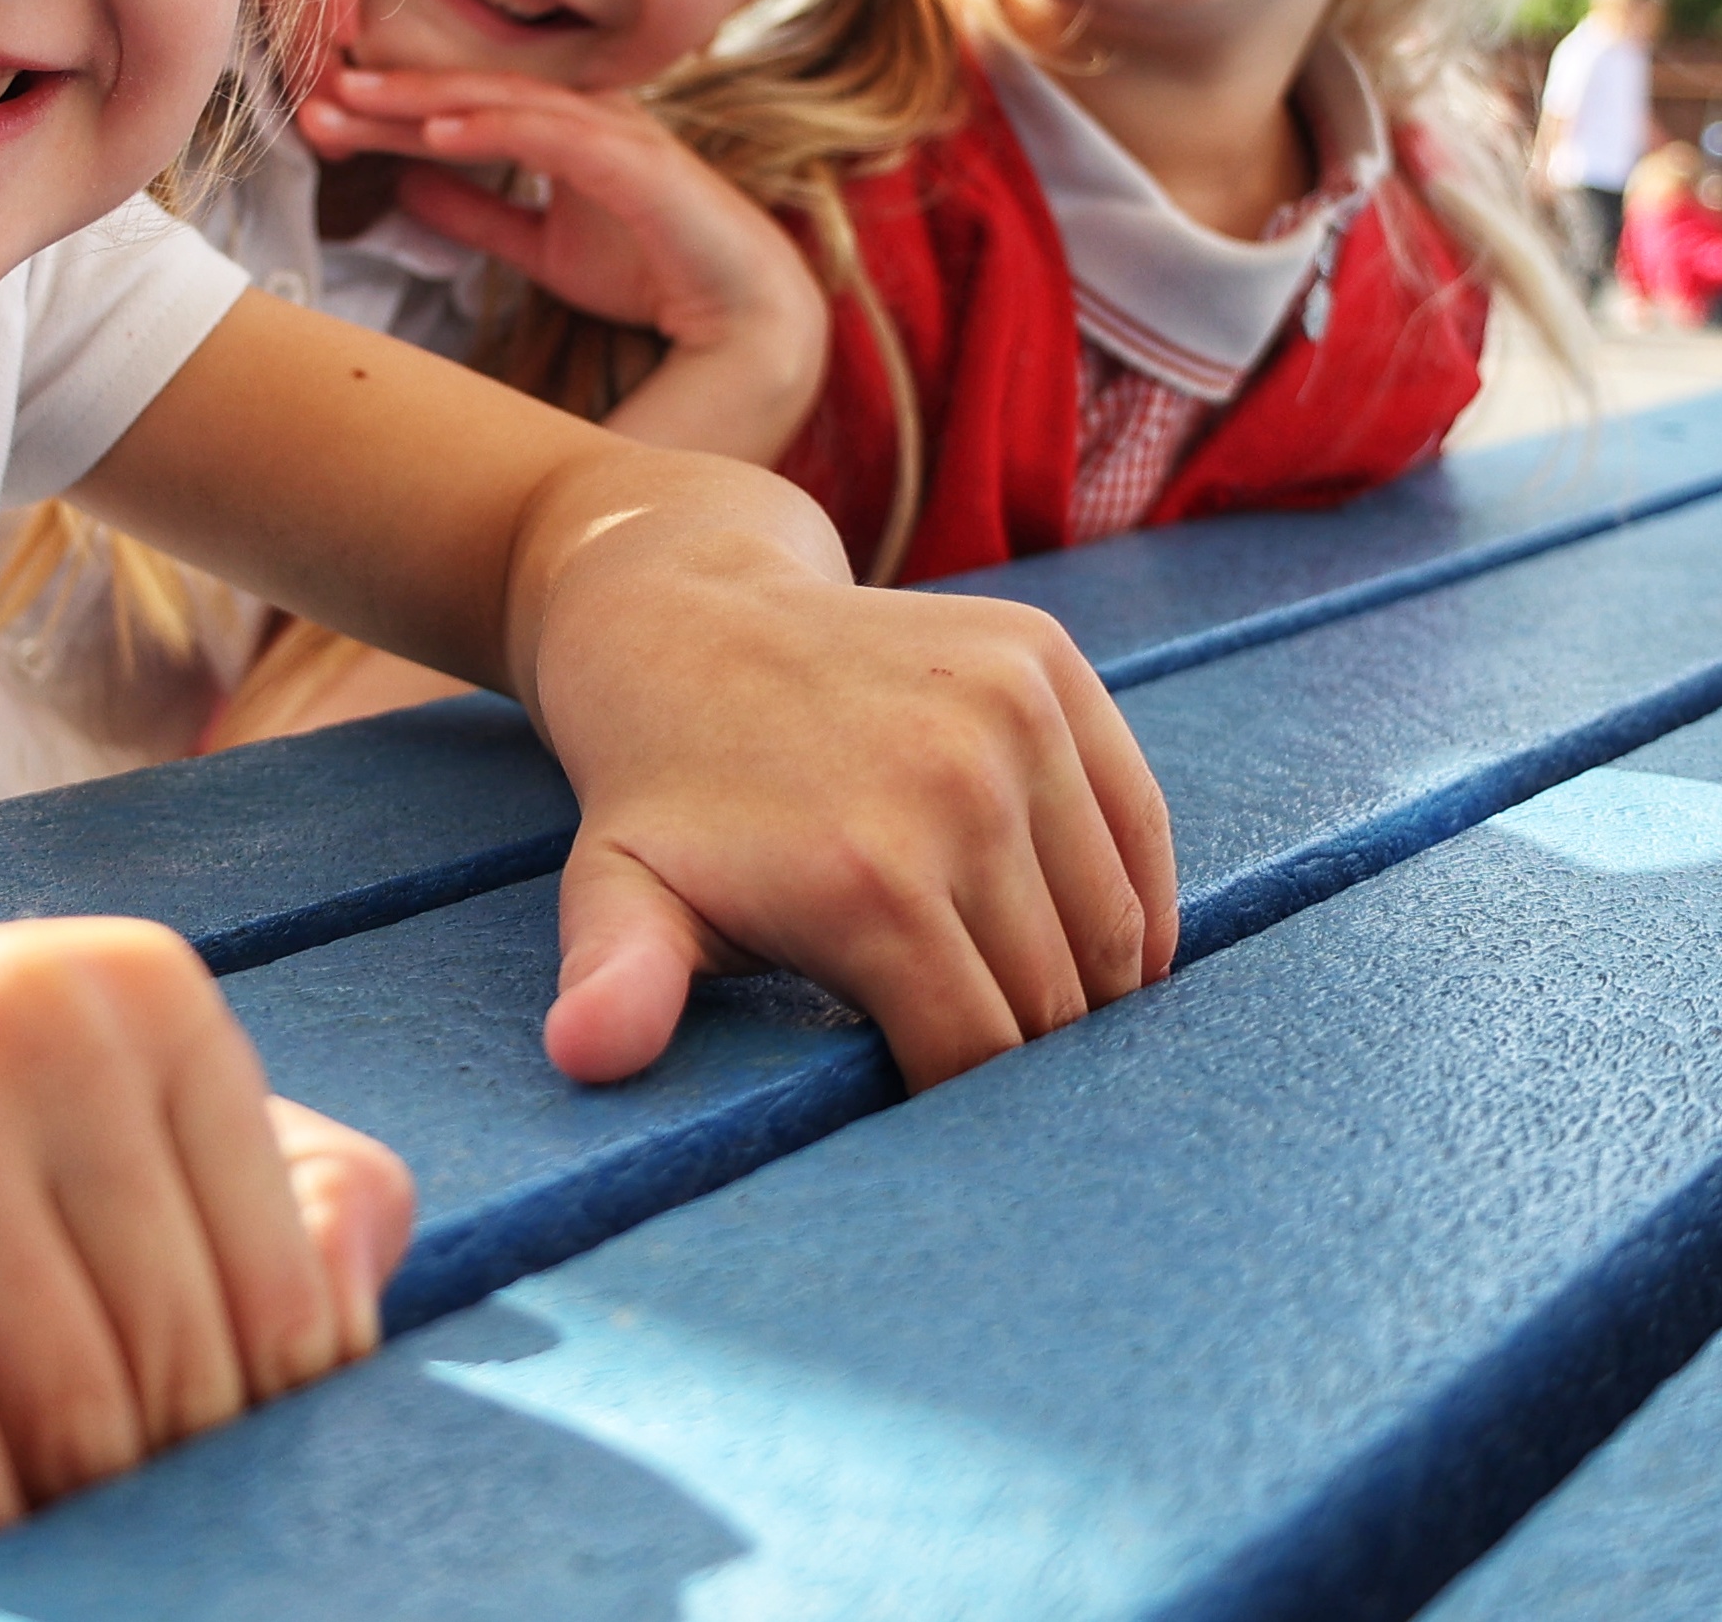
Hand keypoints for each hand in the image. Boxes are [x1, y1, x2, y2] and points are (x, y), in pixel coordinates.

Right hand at [0, 920, 412, 1563]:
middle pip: (179, 1342)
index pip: (283, 1271)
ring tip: (55, 1568)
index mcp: (139, 989)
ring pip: (62, 1396)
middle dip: (166, 1490)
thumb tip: (362, 1309)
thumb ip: (252, 1186)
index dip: (271, 1427)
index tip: (220, 1504)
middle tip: (140, 1561)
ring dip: (68, 1529)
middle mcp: (31, 1011)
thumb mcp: (61, 1116)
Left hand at [302, 65, 831, 456]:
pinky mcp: (641, 164)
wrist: (753, 316)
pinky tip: (439, 132)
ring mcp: (617, 135)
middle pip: (474, 92)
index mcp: (566, 131)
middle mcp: (588, 119)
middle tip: (317, 92)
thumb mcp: (545, 250)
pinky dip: (496, 128)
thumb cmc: (659, 272)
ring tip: (359, 100)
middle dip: (393, 92)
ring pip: (508, 100)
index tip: (320, 116)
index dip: (392, 111)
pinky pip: (557, 135)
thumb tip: (410, 189)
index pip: (465, 110)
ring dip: (429, 98)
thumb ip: (483, 218)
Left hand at [513, 520, 1179, 1093]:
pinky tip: (1103, 944)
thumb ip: (621, 986)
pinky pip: (1139, 824)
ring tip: (1037, 1010)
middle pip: (1053, 998)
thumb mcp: (617, 894)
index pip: (976, 1054)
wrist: (686, 614)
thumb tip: (581, 1055)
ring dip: (1091, 986)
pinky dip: (1138, 899)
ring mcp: (1014, 715)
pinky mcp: (1047, 664)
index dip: (958, 1104)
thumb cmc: (661, 793)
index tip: (928, 1106)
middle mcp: (959, 792)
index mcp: (864, 881)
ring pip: (1111, 923)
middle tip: (984, 1068)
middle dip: (1025, 1058)